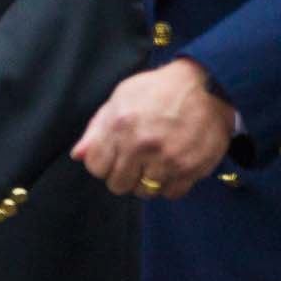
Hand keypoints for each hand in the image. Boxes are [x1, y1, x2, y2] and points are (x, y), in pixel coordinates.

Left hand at [72, 57, 235, 199]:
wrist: (203, 87)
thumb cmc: (156, 90)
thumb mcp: (119, 99)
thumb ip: (96, 130)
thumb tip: (78, 156)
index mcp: (119, 126)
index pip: (96, 168)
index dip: (102, 164)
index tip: (112, 157)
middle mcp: (142, 145)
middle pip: (118, 184)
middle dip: (122, 175)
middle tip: (133, 161)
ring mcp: (168, 159)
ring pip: (144, 192)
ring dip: (145, 182)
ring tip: (152, 163)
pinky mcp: (192, 168)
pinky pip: (171, 193)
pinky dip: (168, 186)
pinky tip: (170, 168)